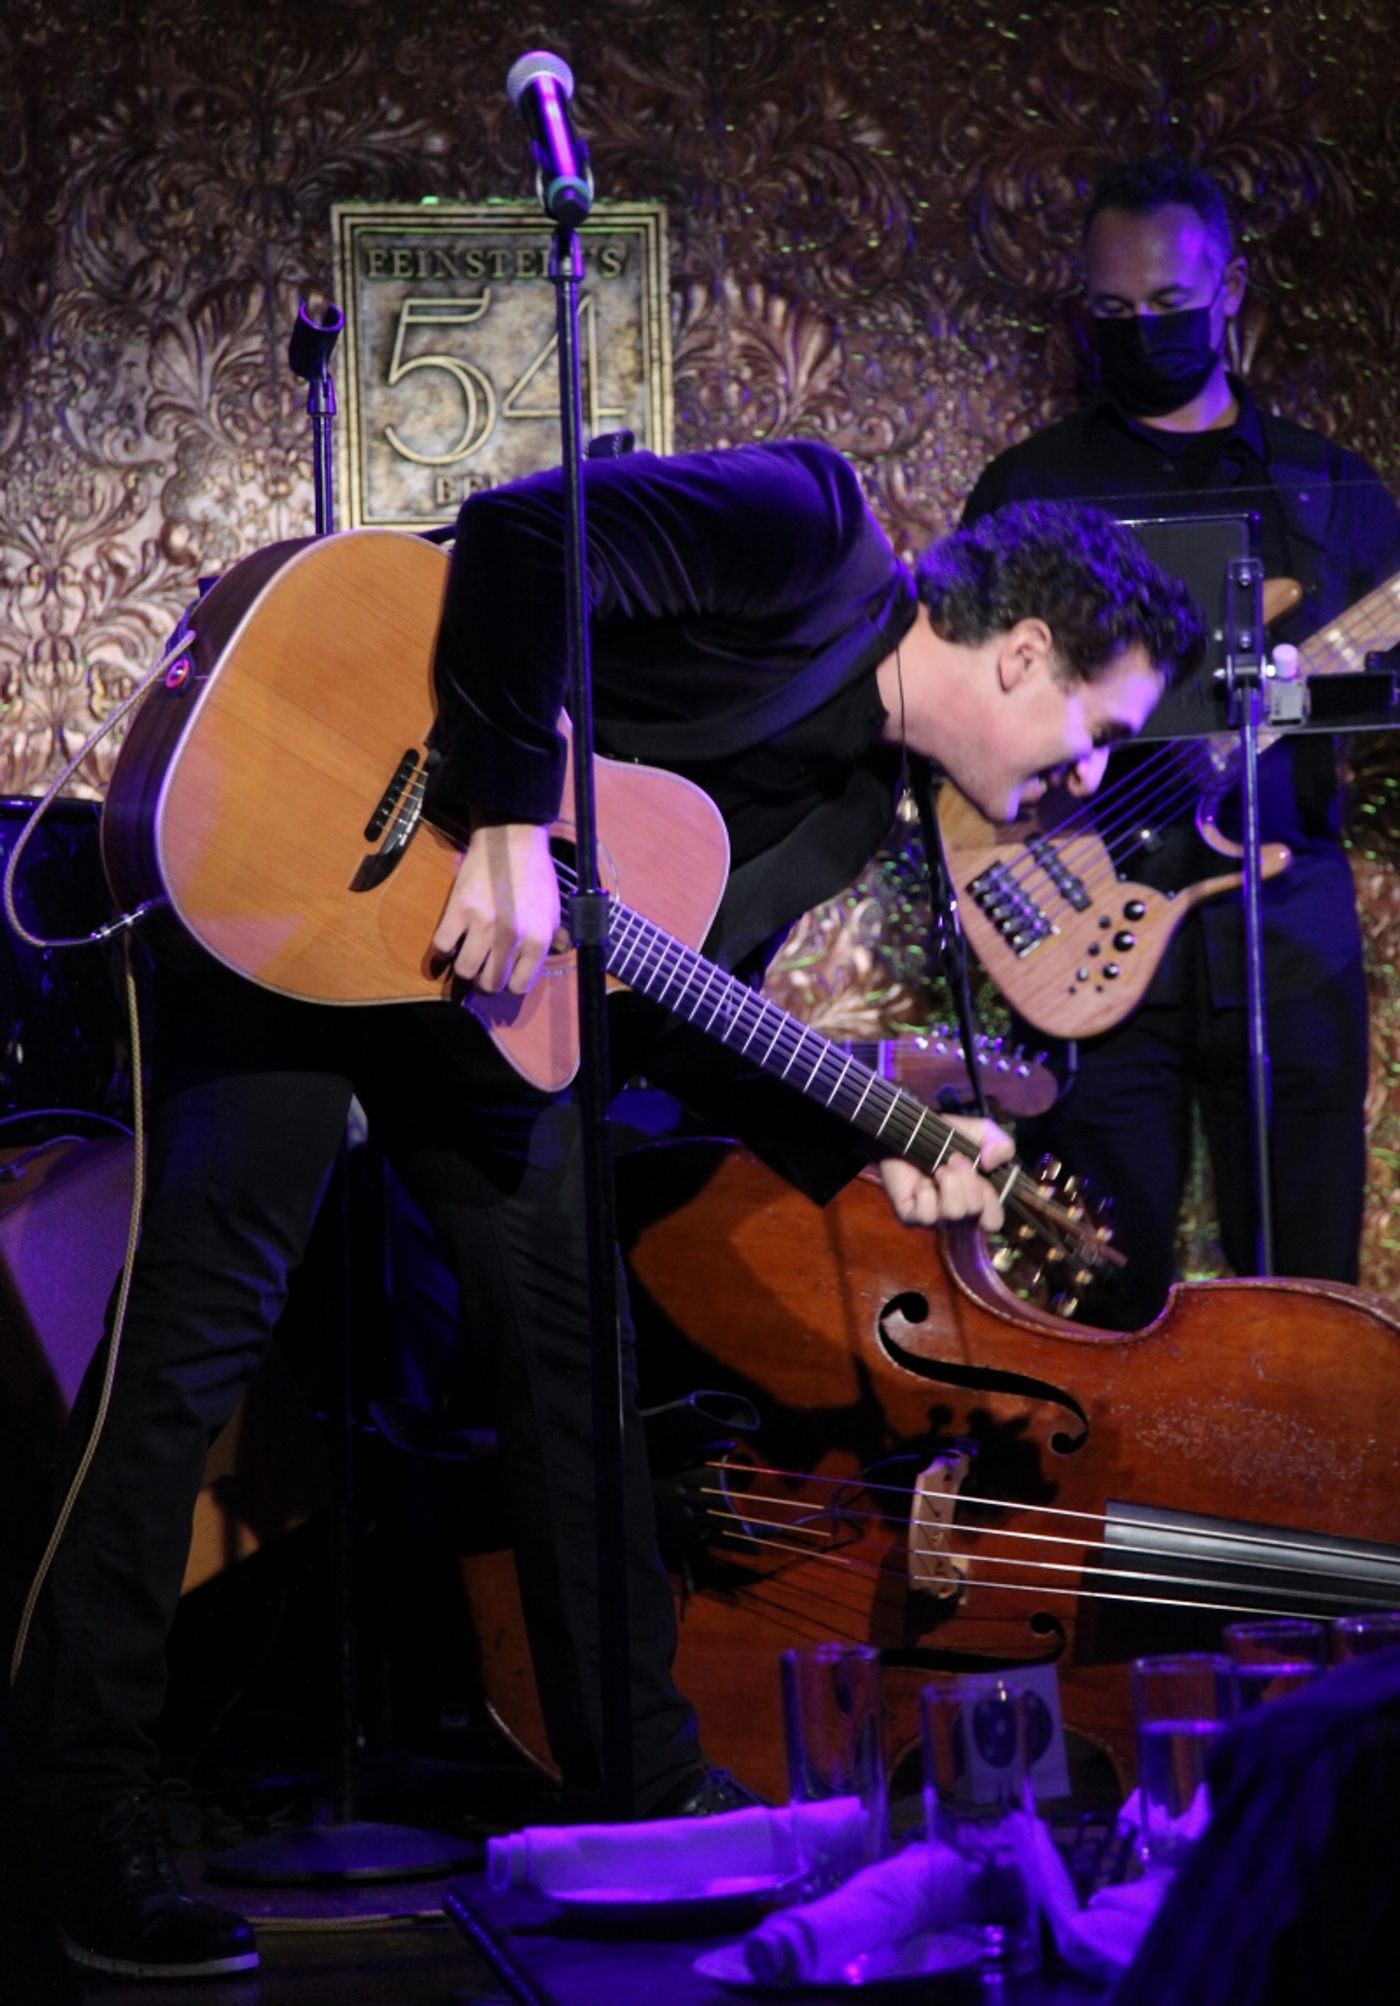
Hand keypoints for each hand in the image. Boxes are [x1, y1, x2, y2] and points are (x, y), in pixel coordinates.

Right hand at [433, 822, 562, 994]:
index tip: (505, 974)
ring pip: (465, 971)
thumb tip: (550, 957)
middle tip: (484, 969)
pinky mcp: (458, 910)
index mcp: (538, 940)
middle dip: (486, 981)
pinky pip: (442, 946)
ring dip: (465, 969)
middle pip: (490, 984)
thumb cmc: (535, 875)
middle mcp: (511, 937)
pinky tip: (451, 942)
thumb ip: (551, 939)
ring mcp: (482, 924)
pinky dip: (443, 950)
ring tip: (468, 957)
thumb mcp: (553, 910)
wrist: (511, 839)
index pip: (518, 986)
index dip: (510, 983)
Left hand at [878, 1116, 1014, 1231]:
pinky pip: (927, 1215)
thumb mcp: (979, 1132)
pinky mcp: (911, 1216)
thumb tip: (992, 1162)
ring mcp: (935, 1216)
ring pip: (954, 1213)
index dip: (991, 1200)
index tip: (982, 1172)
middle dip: (968, 1181)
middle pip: (975, 1212)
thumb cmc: (944, 1136)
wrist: (907, 1131)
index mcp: (977, 1198)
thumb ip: (1001, 1144)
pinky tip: (920, 1183)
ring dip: (949, 1183)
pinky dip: (926, 1193)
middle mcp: (958, 1212)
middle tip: (954, 1160)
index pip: (993, 1221)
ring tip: (939, 1168)